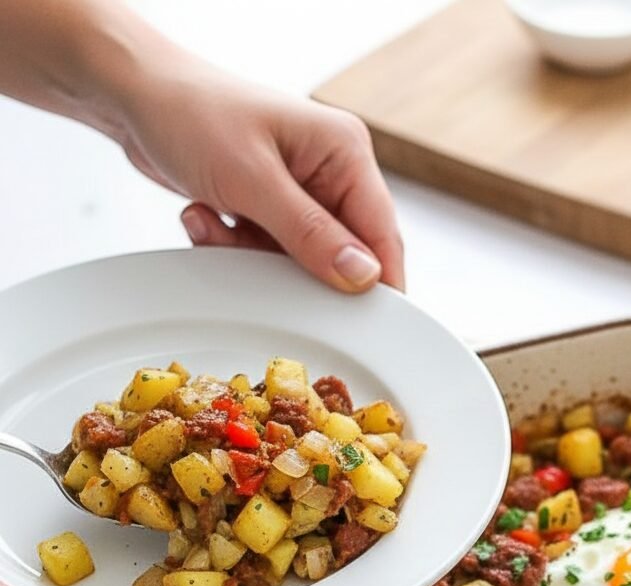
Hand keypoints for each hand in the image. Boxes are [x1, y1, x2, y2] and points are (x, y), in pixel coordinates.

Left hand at [120, 68, 403, 293]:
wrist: (133, 98)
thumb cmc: (191, 113)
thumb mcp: (252, 179)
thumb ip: (310, 233)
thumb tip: (363, 276)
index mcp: (344, 151)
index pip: (382, 234)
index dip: (377, 284)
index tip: (363, 326)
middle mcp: (328, 172)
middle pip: (339, 255)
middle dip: (291, 267)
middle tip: (253, 254)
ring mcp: (299, 193)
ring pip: (296, 262)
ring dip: (250, 256)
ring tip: (216, 223)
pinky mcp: (268, 209)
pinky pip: (264, 255)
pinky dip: (232, 248)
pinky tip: (206, 216)